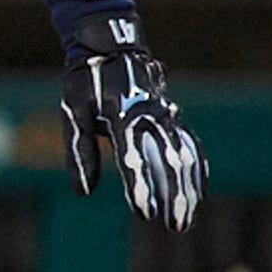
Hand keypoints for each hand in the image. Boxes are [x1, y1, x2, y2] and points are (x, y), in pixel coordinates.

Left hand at [60, 11, 204, 231]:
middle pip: (170, 161)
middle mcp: (150, 116)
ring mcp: (166, 114)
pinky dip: (196, 167)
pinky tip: (198, 188)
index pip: (134, 160)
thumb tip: (83, 192)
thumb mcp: (73, 112)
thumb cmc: (85, 82)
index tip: (145, 214)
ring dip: (189, 187)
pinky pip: (190, 144)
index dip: (141, 188)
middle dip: (175, 196)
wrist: (110, 46)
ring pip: (186, 155)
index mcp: (121, 115)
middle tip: (175, 225)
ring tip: (187, 216)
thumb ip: (80, 152)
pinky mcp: (172, 115)